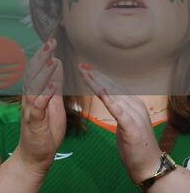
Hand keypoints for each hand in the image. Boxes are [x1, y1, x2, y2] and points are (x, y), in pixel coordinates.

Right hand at [14, 39, 66, 169]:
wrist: (36, 155)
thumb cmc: (45, 129)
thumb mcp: (54, 104)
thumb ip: (54, 84)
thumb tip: (57, 64)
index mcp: (35, 91)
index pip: (38, 68)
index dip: (45, 53)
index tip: (53, 39)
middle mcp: (29, 96)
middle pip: (34, 72)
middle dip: (42, 56)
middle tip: (51, 41)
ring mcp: (30, 108)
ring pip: (35, 86)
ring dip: (43, 72)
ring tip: (53, 59)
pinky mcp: (33, 120)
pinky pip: (38, 105)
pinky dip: (45, 94)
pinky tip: (52, 85)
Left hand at [82, 64, 164, 180]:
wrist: (150, 166)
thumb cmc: (136, 145)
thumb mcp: (125, 123)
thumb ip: (118, 110)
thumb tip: (107, 98)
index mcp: (134, 104)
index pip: (114, 86)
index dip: (100, 77)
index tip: (85, 67)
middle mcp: (136, 106)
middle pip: (113, 87)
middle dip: (96, 76)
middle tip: (81, 65)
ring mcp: (135, 116)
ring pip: (113, 95)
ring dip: (98, 83)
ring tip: (85, 72)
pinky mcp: (132, 127)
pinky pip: (117, 110)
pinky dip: (107, 99)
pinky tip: (98, 90)